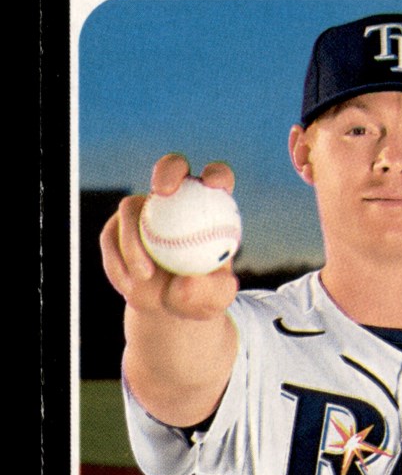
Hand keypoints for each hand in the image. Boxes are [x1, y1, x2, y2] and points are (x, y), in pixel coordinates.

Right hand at [100, 154, 238, 320]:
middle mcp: (176, 199)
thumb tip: (189, 281)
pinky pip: (111, 237)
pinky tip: (128, 285)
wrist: (168, 306)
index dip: (216, 174)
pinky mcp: (117, 227)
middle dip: (167, 170)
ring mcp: (144, 210)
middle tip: (162, 192)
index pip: (218, 178)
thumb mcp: (214, 301)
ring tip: (144, 275)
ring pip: (131, 208)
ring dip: (133, 241)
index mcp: (209, 205)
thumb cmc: (200, 297)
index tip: (212, 186)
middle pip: (172, 168)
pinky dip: (118, 261)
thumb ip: (210, 291)